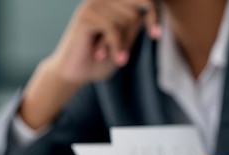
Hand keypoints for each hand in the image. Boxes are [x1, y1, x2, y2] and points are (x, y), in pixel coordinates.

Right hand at [19, 0, 160, 129]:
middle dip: (131, 35)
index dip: (154, 15)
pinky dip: (116, 46)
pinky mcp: (85, 16)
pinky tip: (111, 58)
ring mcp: (92, 5)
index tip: (156, 36)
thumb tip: (148, 12)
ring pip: (127, 19)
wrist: (72, 74)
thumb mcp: (124, 43)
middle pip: (135, 10)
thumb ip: (135, 27)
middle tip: (121, 55)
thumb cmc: (98, 60)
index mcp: (110, 3)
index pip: (143, 0)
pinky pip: (114, 28)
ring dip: (122, 43)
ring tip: (110, 55)